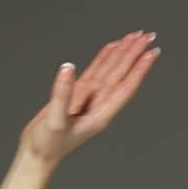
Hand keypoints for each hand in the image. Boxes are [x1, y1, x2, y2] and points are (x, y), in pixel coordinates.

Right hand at [21, 30, 159, 163]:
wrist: (37, 152)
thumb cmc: (47, 144)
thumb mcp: (54, 122)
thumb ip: (62, 95)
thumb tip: (68, 68)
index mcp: (101, 114)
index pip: (124, 88)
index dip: (138, 70)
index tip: (150, 53)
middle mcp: (100, 104)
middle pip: (121, 74)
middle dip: (134, 55)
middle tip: (147, 35)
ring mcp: (90, 97)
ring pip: (110, 70)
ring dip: (123, 53)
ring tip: (135, 36)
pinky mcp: (79, 93)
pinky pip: (96, 70)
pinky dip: (105, 57)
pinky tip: (114, 46)